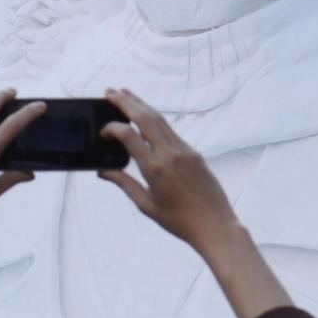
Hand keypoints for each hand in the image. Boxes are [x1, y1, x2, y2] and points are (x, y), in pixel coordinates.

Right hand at [99, 88, 240, 253]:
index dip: (112, 128)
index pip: (129, 136)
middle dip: (126, 102)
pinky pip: (171, 130)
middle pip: (145, 118)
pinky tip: (147, 116)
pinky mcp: (194, 153)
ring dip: (141, 104)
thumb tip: (103, 171)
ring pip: (160, 119)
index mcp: (155, 168)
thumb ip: (124, 184)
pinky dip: (156, 119)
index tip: (102, 131)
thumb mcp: (146, 205)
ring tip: (126, 94)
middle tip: (110, 92)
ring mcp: (184, 151)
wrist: (215, 225)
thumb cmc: (178, 221)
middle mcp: (170, 154)